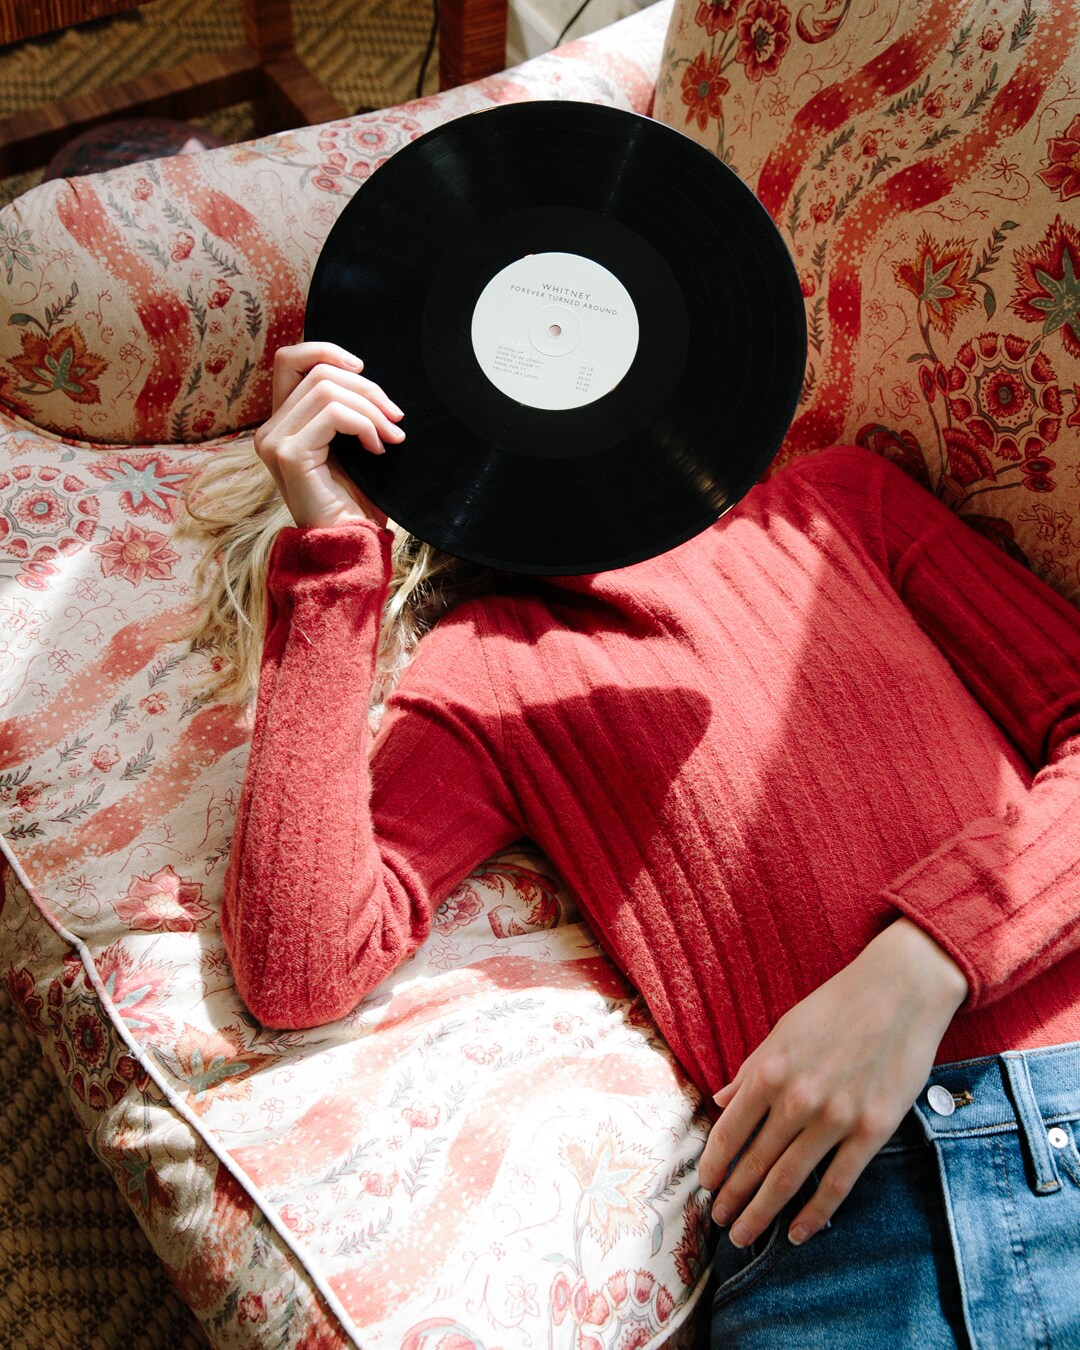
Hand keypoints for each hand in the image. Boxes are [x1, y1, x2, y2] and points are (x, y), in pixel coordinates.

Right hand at [254, 342, 405, 528]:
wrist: (351, 544)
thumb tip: (363, 374)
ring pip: (328, 389)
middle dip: (367, 389)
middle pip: (318, 372)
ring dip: (370, 409)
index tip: (363, 370)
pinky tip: (378, 449)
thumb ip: (344, 409)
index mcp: (281, 423)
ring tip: (391, 437)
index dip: (326, 351)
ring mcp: (274, 441)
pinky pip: (333, 414)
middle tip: (396, 417)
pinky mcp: (288, 453)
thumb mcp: (350, 444)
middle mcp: (269, 429)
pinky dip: (364, 425)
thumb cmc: (355, 501)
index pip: (291, 360)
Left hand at [698, 917, 967, 1247]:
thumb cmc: (836, 1007)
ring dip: (763, 1212)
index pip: (729, 1131)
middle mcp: (797, 1098)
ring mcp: (836, 1117)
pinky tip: (797, 1233)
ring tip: (745, 1236)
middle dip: (733, 1197)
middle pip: (755, 1163)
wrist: (899, 992)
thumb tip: (720, 1101)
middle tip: (720, 1222)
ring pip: (790, 1180)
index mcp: (769, 1070)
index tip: (705, 1185)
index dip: (714, 1164)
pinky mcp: (872, 1130)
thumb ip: (750, 1070)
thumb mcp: (783, 1030)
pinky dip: (815, 1213)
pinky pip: (838, 1183)